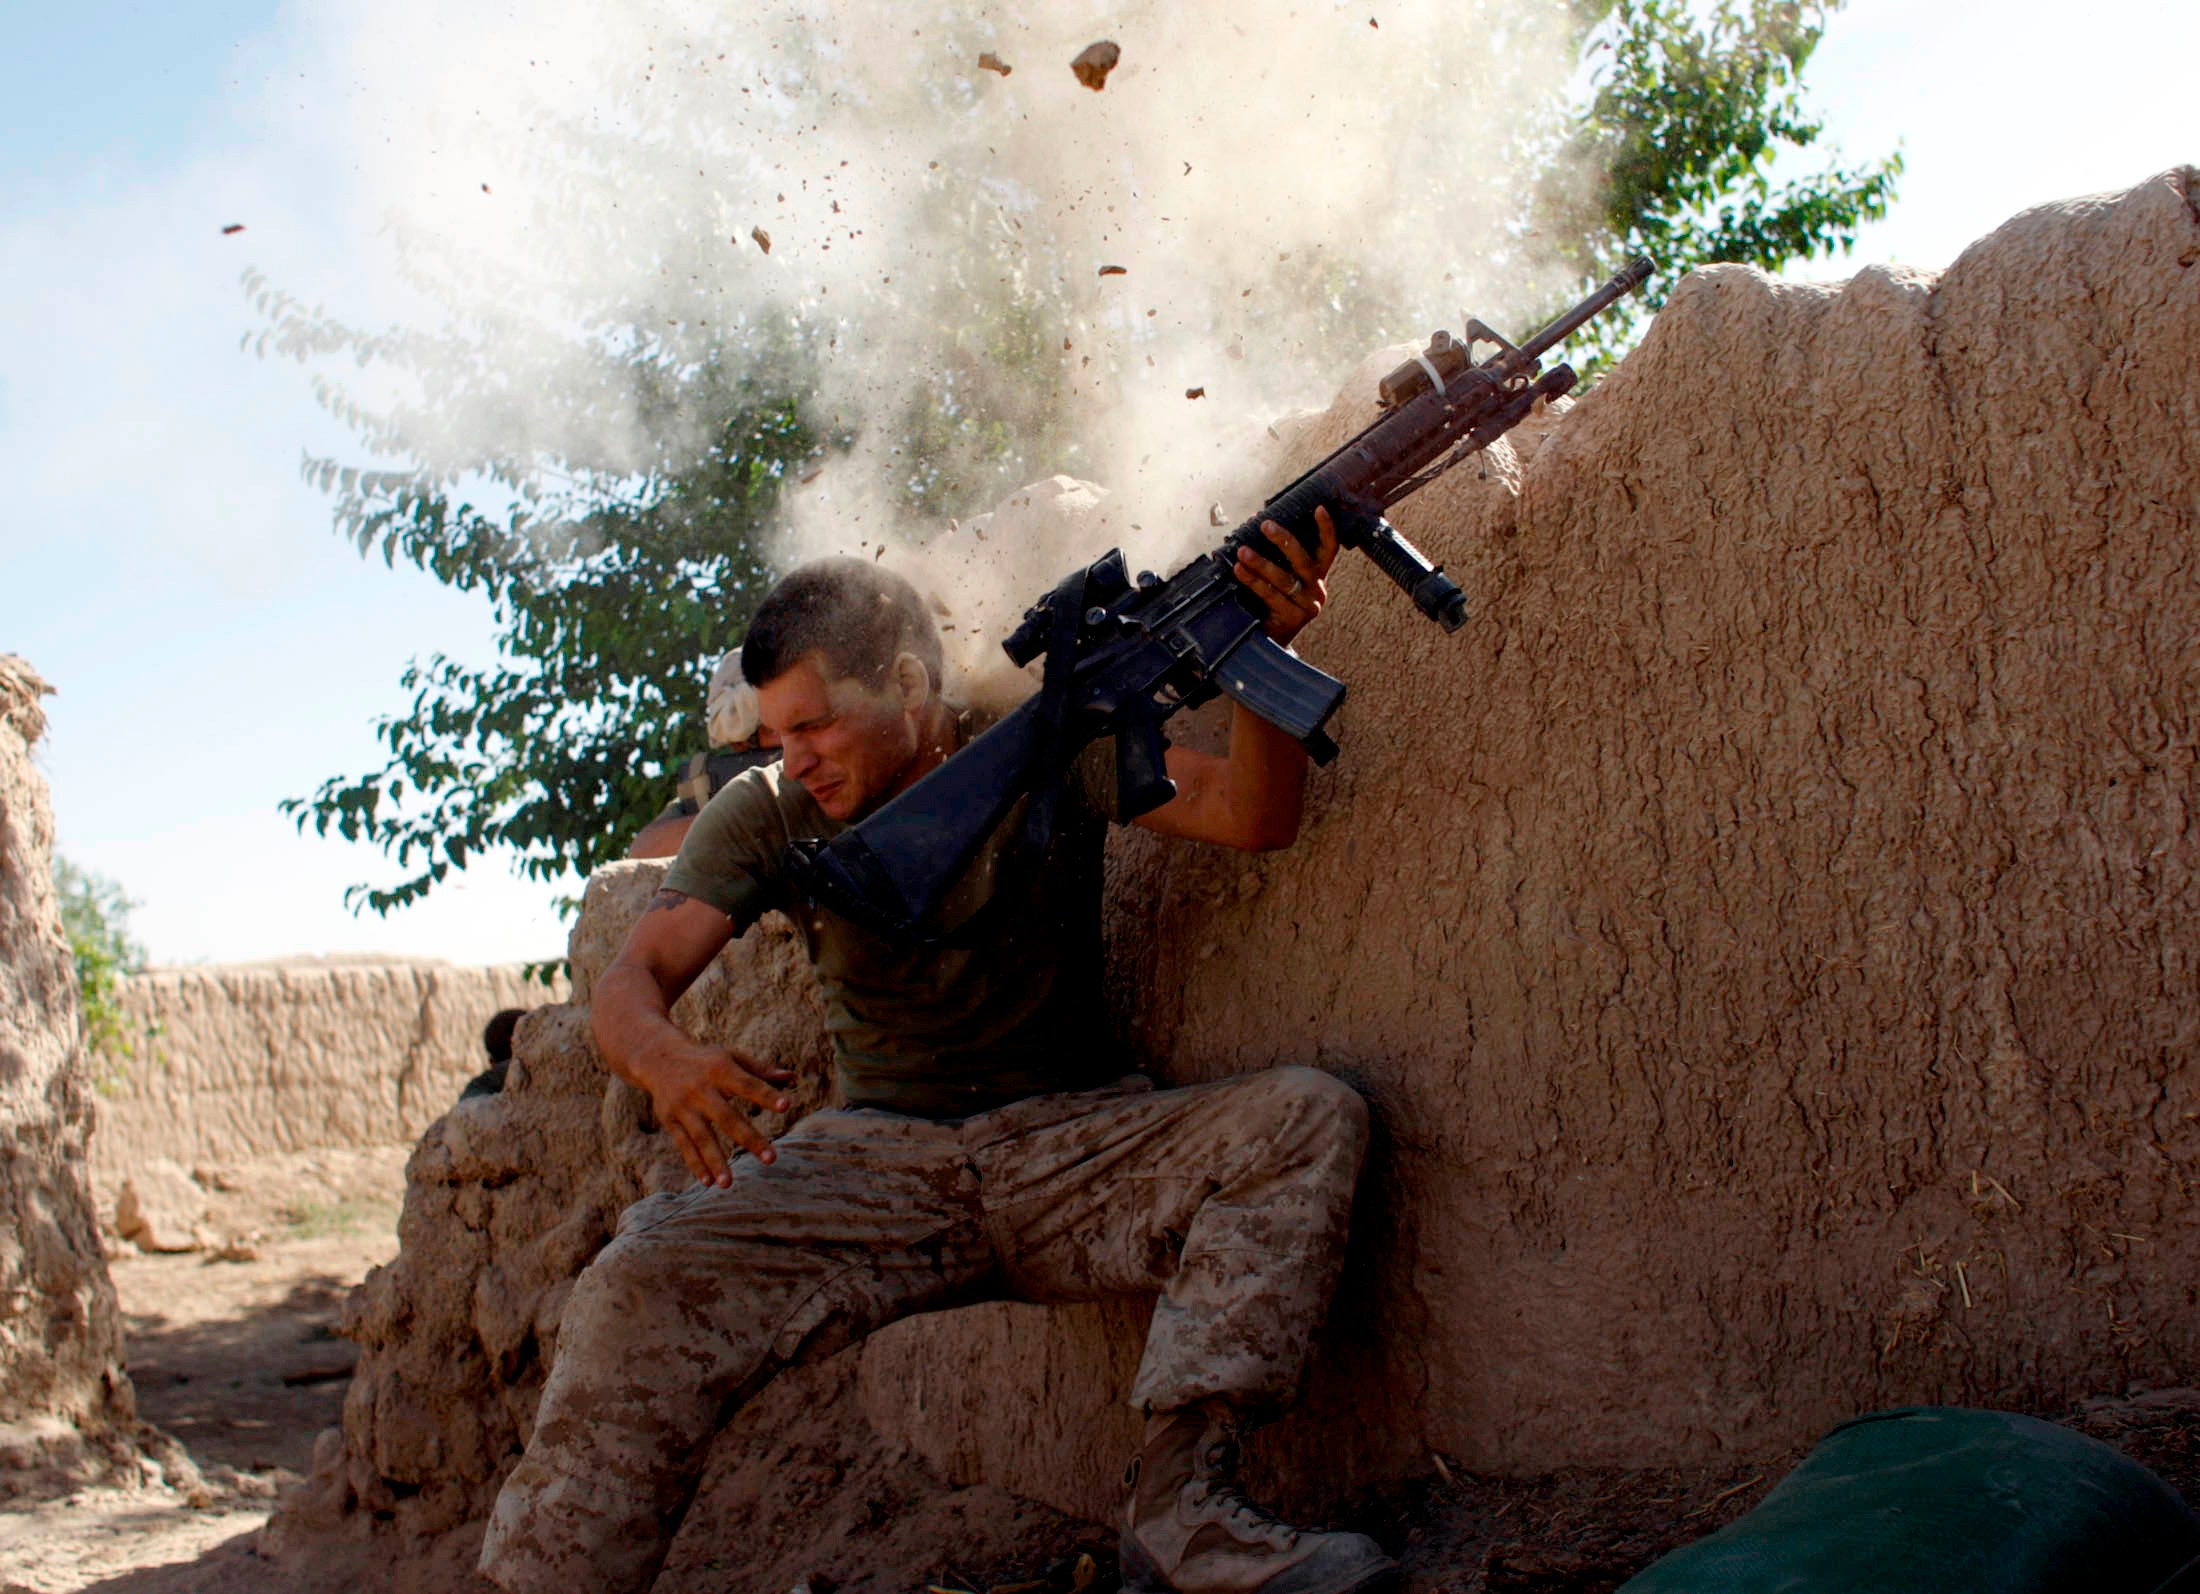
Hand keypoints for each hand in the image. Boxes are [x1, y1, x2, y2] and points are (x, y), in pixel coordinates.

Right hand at [633, 1037, 794, 1185]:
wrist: (658, 1058)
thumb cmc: (706, 1060)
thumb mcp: (731, 1058)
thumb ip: (761, 1071)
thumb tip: (793, 1078)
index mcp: (720, 1069)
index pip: (748, 1084)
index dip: (766, 1095)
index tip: (786, 1106)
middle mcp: (700, 1089)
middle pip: (727, 1117)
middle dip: (749, 1139)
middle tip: (772, 1159)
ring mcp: (682, 1106)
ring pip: (701, 1137)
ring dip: (715, 1161)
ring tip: (728, 1184)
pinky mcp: (669, 1120)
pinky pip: (683, 1145)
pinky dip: (695, 1163)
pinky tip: (707, 1181)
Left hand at [1232, 505, 1339, 645]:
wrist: (1272, 639)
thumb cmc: (1274, 600)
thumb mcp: (1282, 577)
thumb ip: (1275, 554)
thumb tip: (1253, 521)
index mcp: (1317, 574)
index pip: (1329, 548)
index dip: (1327, 529)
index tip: (1320, 508)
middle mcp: (1317, 589)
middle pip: (1303, 560)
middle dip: (1284, 540)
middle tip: (1265, 525)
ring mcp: (1306, 605)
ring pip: (1283, 579)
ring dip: (1260, 562)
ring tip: (1242, 551)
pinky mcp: (1292, 618)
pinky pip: (1270, 595)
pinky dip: (1252, 581)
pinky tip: (1239, 570)